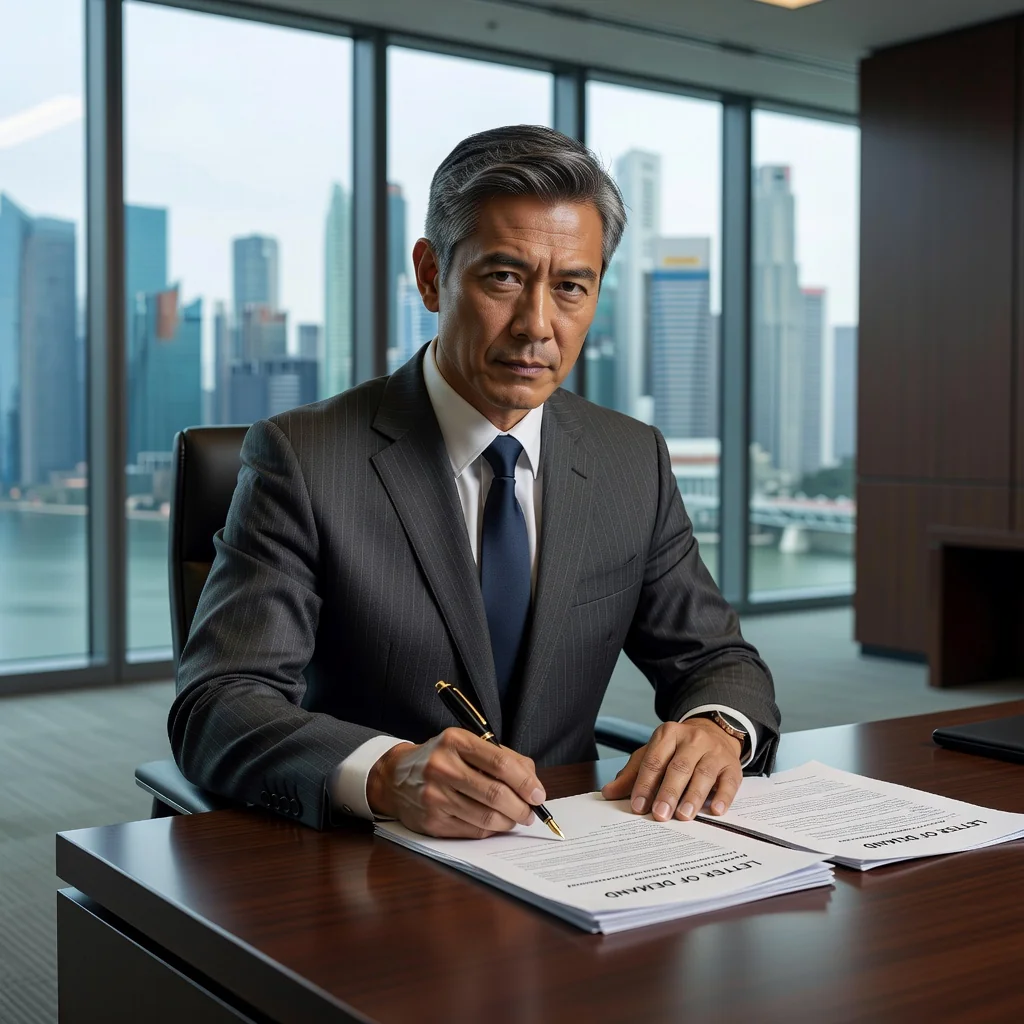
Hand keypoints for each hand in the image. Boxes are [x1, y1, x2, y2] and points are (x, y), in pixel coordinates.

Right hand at [366, 729, 546, 838]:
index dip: (526, 782)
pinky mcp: (431, 821)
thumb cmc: (441, 759)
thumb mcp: (467, 745)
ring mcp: (435, 796)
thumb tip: (533, 784)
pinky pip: (473, 831)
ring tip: (515, 818)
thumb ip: (502, 758)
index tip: (538, 794)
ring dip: (509, 822)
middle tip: (530, 812)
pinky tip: (494, 823)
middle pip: (496, 794)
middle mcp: (442, 767)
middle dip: (522, 807)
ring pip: (486, 817)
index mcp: (455, 741)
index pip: (501, 763)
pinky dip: (490, 830)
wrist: (395, 777)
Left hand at [600, 719, 742, 822]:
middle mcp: (692, 739)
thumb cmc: (678, 750)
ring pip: (703, 774)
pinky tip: (715, 810)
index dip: (645, 784)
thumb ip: (632, 774)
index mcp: (668, 734)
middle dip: (668, 792)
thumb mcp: (653, 754)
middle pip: (679, 767)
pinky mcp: (732, 765)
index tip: (638, 806)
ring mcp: (714, 751)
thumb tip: (609, 793)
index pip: (654, 760)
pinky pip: (729, 782)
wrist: (714, 732)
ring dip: (693, 796)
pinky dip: (723, 797)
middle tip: (660, 814)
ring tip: (683, 815)